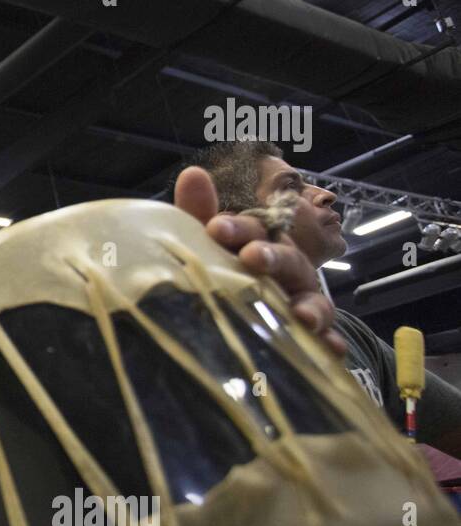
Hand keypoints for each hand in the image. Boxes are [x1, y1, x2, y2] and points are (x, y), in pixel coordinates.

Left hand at [174, 167, 344, 356]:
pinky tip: (331, 351)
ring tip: (301, 315)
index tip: (216, 228)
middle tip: (252, 258)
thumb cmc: (218, 273)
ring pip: (314, 301)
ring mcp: (298, 303)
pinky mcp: (305, 337)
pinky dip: (329, 345)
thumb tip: (192, 174)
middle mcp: (284, 272)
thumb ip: (197, 214)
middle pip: (288, 260)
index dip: (238, 227)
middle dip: (274, 257)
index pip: (253, 230)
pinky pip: (322, 342)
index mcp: (259, 245)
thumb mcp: (203, 247)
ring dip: (312, 307)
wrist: (222, 321)